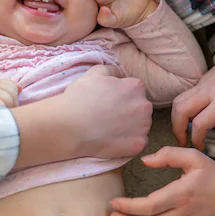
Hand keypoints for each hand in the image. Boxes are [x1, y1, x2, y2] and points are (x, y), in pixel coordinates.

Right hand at [0, 78, 19, 109]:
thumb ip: (6, 89)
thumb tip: (20, 87)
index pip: (12, 86)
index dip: (12, 98)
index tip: (3, 105)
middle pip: (12, 92)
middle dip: (12, 104)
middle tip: (1, 112)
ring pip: (10, 99)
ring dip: (8, 110)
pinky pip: (4, 106)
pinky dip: (3, 113)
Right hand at [12, 65, 152, 167]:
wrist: (70, 126)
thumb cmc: (80, 98)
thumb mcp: (94, 73)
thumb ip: (111, 70)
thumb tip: (119, 74)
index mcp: (135, 87)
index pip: (135, 90)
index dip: (122, 95)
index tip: (110, 101)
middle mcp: (144, 106)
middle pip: (140, 107)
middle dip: (129, 110)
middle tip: (109, 116)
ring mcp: (143, 127)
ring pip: (141, 126)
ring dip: (130, 126)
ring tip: (110, 129)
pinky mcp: (137, 145)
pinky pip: (139, 143)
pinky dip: (129, 142)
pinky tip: (113, 140)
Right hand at [171, 37, 214, 149]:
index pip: (199, 123)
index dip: (196, 140)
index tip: (201, 148)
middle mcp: (208, 90)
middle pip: (180, 111)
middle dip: (177, 130)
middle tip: (184, 142)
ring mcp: (203, 83)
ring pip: (177, 101)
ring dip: (176, 118)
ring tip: (185, 131)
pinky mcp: (202, 79)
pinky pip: (185, 95)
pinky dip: (183, 109)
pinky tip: (195, 117)